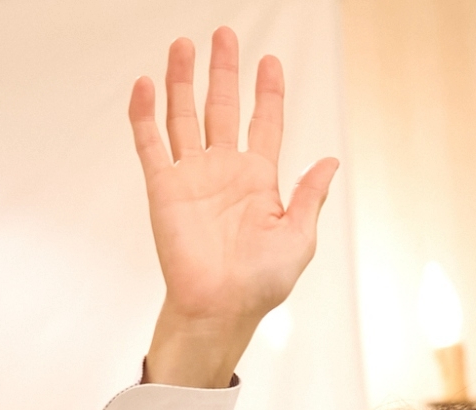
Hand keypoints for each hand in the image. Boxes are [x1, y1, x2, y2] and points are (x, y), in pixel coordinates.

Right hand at [131, 28, 338, 387]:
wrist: (218, 309)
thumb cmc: (260, 284)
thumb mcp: (298, 238)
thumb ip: (309, 196)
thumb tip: (330, 161)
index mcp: (258, 180)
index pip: (264, 123)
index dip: (267, 92)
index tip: (269, 62)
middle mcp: (223, 171)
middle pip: (222, 107)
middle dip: (223, 71)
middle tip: (223, 34)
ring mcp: (192, 177)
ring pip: (184, 116)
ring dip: (182, 81)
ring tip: (182, 45)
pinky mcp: (163, 188)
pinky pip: (151, 144)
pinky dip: (145, 115)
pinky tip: (145, 85)